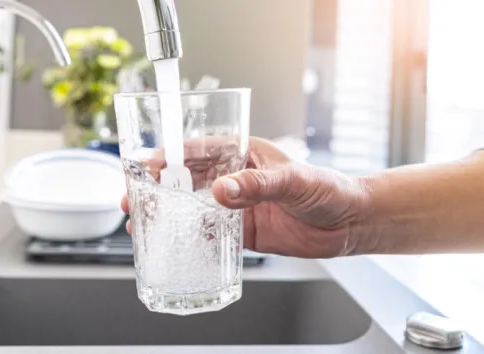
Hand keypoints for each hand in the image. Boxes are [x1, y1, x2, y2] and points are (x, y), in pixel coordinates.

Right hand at [120, 137, 372, 258]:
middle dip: (158, 187)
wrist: (350, 223)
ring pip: (194, 208)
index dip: (169, 156)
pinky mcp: (244, 232)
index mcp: (244, 154)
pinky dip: (191, 239)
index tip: (146, 165)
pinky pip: (212, 235)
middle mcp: (236, 178)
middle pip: (187, 180)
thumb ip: (256, 185)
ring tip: (142, 221)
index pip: (198, 150)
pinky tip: (173, 244)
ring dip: (168, 214)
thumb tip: (222, 190)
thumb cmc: (328, 188)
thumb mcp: (292, 180)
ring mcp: (239, 206)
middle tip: (133, 197)